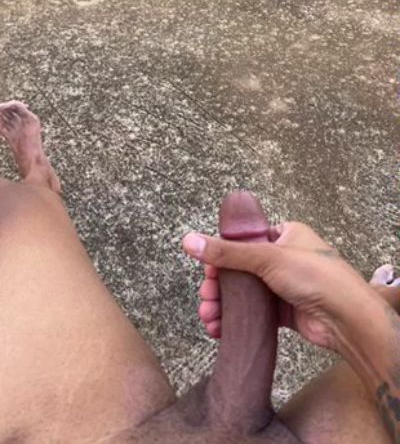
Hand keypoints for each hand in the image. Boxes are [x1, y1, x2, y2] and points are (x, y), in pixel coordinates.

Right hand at [183, 222, 374, 351]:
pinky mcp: (284, 311)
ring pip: (245, 293)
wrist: (345, 319)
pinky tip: (219, 328)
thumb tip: (188, 240)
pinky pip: (253, 313)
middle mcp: (284, 258)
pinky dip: (236, 320)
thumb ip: (226, 252)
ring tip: (208, 318)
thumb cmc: (315, 277)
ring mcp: (284, 285)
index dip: (222, 256)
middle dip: (218, 286)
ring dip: (223, 305)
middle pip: (240, 269)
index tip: (207, 272)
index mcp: (285, 234)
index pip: (244, 241)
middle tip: (205, 299)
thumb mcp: (266, 258)